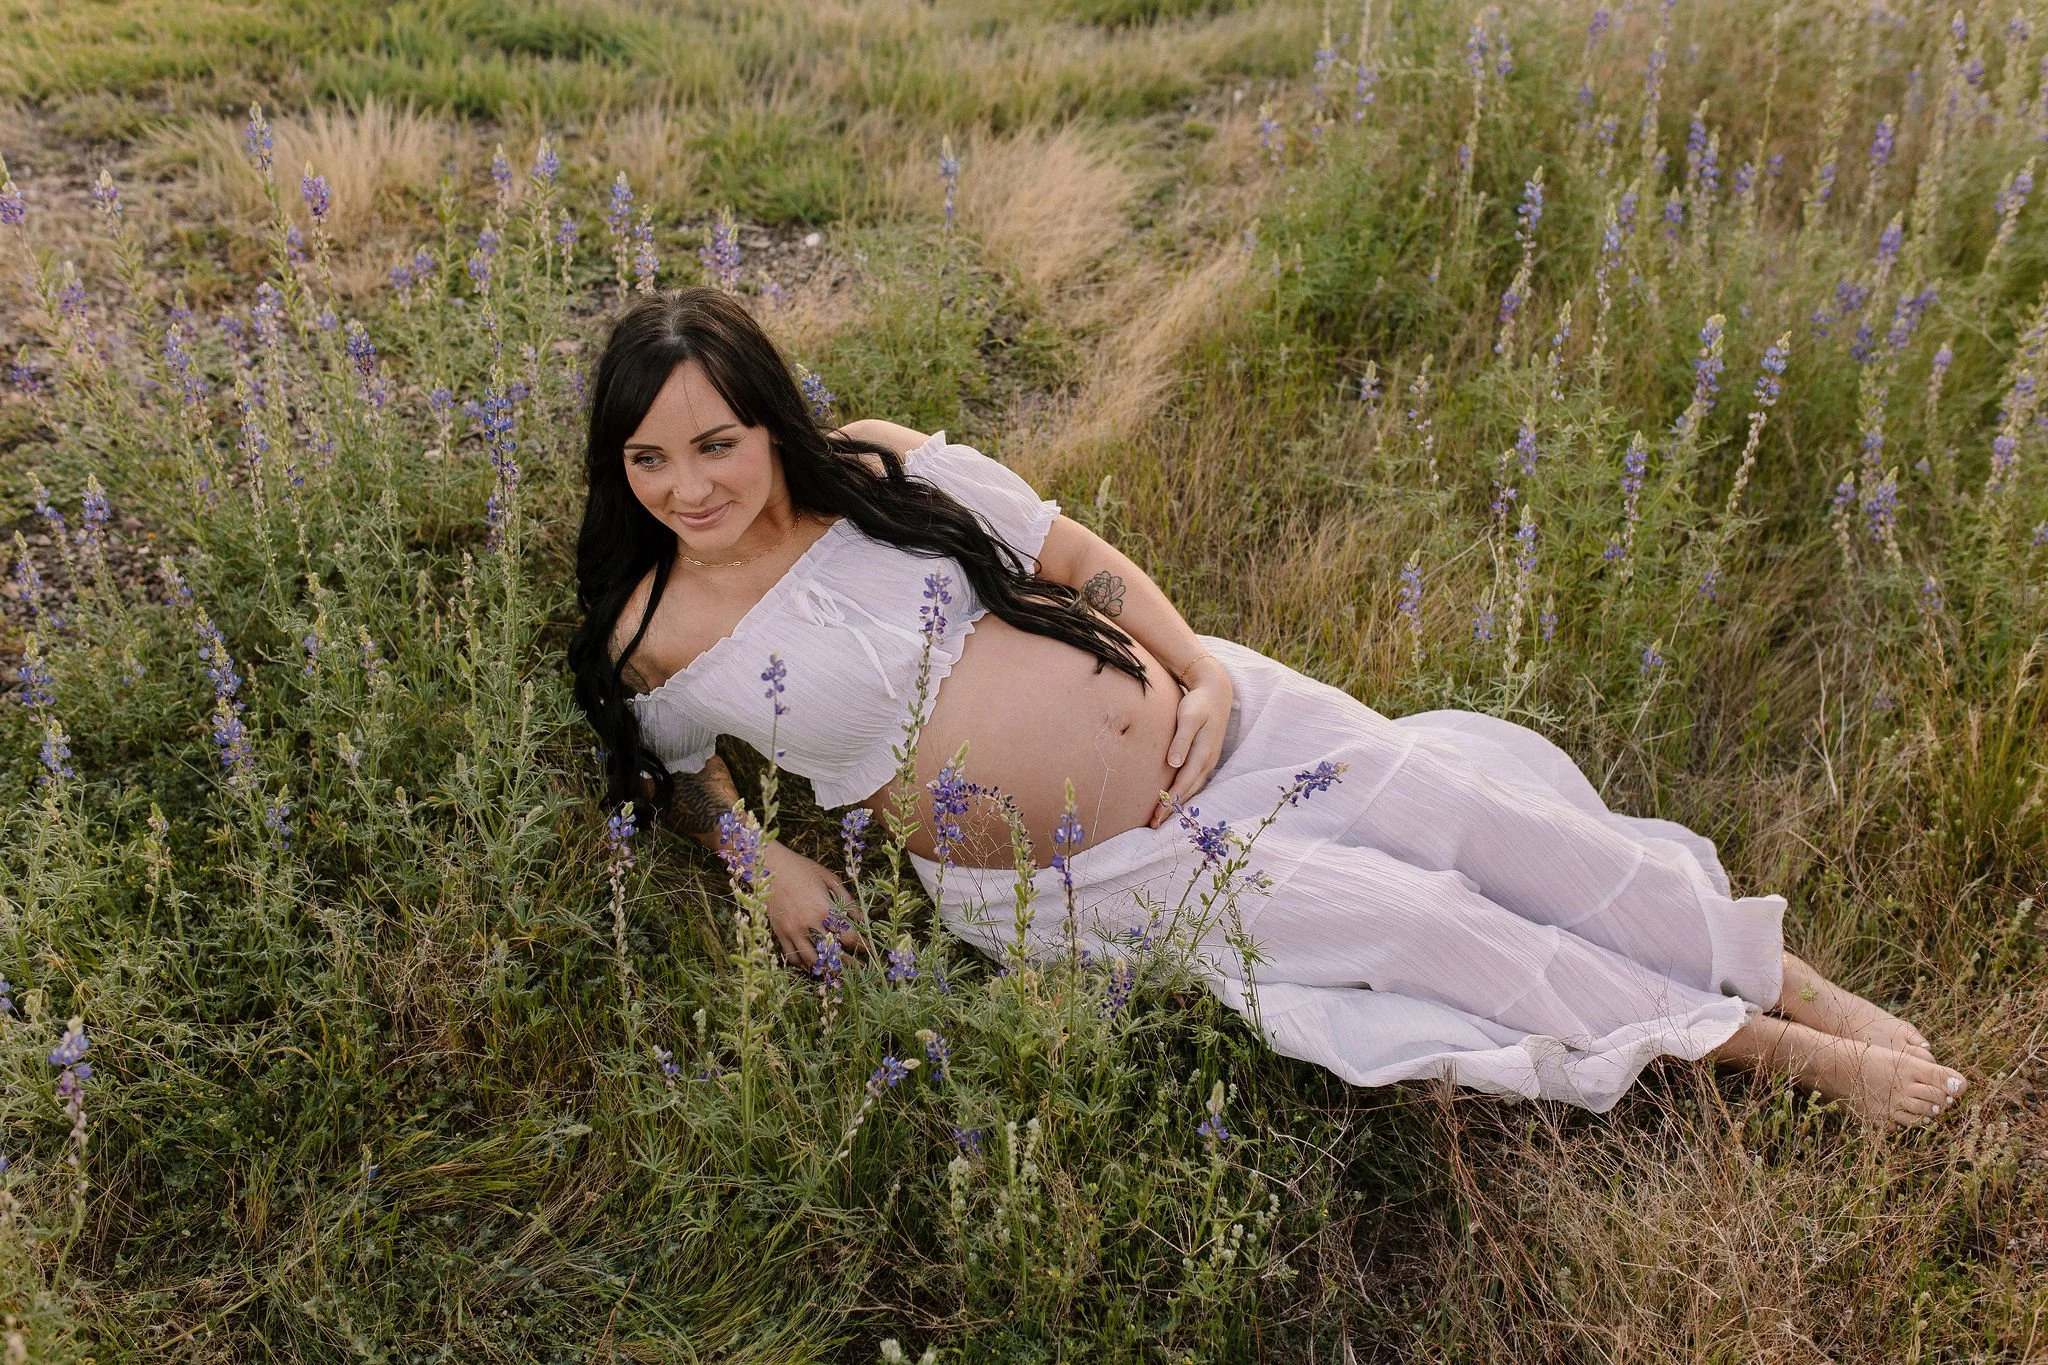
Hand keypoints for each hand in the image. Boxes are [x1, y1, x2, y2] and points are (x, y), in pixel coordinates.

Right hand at [760, 842, 869, 968]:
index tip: (869, 950)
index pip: (849, 936)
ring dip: (826, 968)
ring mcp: (792, 931)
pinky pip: (792, 957)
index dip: (862, 946)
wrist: (769, 866)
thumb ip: (847, 900)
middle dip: (848, 963)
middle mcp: (809, 924)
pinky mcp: (779, 933)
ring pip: (812, 961)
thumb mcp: (829, 878)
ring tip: (837, 971)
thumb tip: (863, 919)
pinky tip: (813, 964)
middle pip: (832, 953)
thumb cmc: (802, 868)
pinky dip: (803, 964)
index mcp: (824, 909)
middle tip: (859, 968)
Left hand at [1149, 658, 1234, 828]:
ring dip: (1179, 803)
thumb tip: (1173, 763)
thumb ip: (1181, 739)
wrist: (1216, 692)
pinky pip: (1195, 780)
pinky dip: (1185, 792)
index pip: (1183, 783)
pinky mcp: (1206, 757)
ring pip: (1193, 788)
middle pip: (1188, 791)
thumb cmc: (1199, 703)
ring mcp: (1209, 760)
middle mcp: (1207, 761)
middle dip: (1173, 808)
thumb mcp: (1189, 717)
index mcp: (1203, 754)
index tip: (1156, 816)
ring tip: (1163, 817)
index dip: (1170, 801)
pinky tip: (1176, 798)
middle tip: (1154, 825)